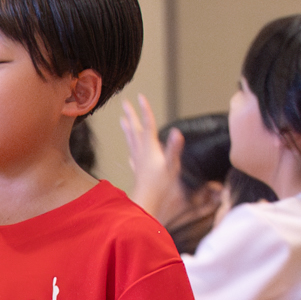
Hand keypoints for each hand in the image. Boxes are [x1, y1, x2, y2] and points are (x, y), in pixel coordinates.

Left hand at [118, 94, 185, 225]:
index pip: (148, 124)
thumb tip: (178, 132)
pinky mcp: (138, 171)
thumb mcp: (171, 166)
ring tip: (122, 119)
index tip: (140, 96)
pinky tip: (130, 153)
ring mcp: (138, 161)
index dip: (145, 110)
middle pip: (135, 130)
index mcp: (150, 148)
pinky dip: (131, 150)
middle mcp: (141, 152)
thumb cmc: (160, 185)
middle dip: (131, 115)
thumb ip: (174, 149)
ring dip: (127, 129)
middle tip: (124, 103)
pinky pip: (133, 156)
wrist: (147, 203)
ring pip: (131, 141)